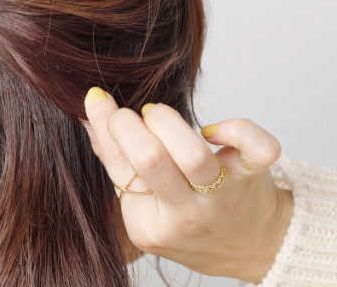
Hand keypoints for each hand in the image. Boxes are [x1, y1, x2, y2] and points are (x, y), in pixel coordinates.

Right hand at [83, 88, 292, 283]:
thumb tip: (91, 107)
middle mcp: (184, 215)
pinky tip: (215, 131)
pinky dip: (237, 128)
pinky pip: (256, 149)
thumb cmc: (187, 219)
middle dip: (133, 124)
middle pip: (150, 159)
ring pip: (193, 154)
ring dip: (169, 121)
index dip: (107, 125)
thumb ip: (115, 158)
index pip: (118, 167)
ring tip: (160, 117)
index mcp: (146, 224)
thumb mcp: (143, 203)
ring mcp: (220, 199)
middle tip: (137, 117)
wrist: (249, 248)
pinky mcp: (252, 179)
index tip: (100, 98)